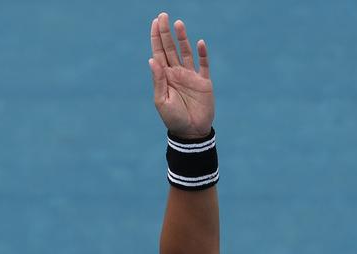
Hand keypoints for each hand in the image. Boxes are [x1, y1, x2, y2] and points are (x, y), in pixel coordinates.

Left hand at [148, 12, 214, 137]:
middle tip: (163, 15)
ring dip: (182, 38)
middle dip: (166, 32)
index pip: (159, 53)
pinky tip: (200, 43)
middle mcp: (177, 73)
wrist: (192, 133)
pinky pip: (203, 65)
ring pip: (186, 52)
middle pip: (170, 48)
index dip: (156, 38)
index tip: (155, 22)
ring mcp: (191, 77)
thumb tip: (152, 60)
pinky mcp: (204, 83)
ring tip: (178, 24)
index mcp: (165, 77)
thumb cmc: (174, 120)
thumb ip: (158, 80)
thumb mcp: (162, 102)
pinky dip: (202, 54)